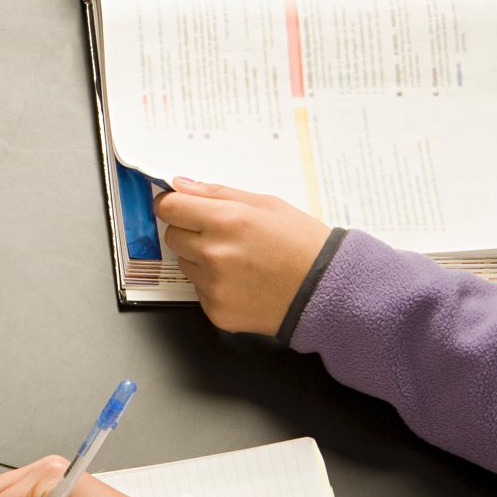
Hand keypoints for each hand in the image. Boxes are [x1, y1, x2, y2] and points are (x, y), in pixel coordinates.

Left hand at [153, 178, 331, 334]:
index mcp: (226, 221)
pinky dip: (213, 284)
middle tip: (222, 234)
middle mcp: (214, 254)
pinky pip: (198, 290)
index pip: (169, 208)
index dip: (171, 204)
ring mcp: (213, 285)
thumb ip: (218, 194)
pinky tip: (242, 280)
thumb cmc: (303, 244)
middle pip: (172, 236)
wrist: (326, 289)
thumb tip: (181, 186)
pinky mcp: (215, 310)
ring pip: (184, 264)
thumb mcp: (267, 205)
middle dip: (189, 231)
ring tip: (239, 259)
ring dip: (201, 259)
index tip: (177, 206)